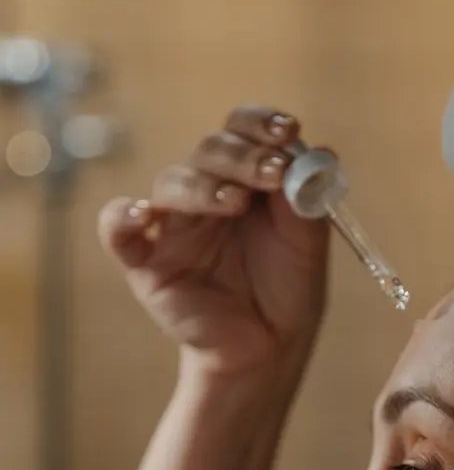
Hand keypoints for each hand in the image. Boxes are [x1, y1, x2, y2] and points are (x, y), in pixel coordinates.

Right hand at [98, 105, 330, 381]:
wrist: (270, 346)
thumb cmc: (288, 288)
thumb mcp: (308, 244)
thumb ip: (307, 201)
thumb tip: (321, 153)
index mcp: (245, 178)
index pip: (242, 131)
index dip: (261, 123)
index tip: (288, 130)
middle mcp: (206, 192)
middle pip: (209, 150)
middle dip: (243, 156)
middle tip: (273, 173)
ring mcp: (173, 225)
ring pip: (172, 182)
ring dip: (203, 185)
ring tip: (236, 202)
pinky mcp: (146, 262)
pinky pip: (117, 230)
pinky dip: (121, 217)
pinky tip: (142, 216)